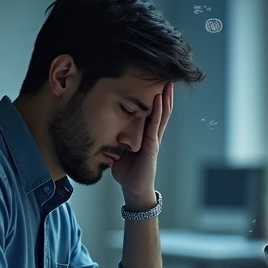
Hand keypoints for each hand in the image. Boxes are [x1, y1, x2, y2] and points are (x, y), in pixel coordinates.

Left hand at [113, 82, 173, 204]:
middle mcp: (152, 135)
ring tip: (168, 84)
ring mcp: (154, 140)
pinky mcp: (152, 146)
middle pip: (161, 111)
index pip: (152, 113)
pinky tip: (159, 100)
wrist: (133, 189)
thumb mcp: (117, 151)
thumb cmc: (127, 172)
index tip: (155, 83)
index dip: (155, 99)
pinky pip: (155, 125)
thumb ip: (113, 140)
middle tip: (167, 77)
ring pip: (162, 115)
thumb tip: (99, 129)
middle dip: (164, 94)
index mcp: (145, 136)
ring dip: (165, 99)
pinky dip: (158, 111)